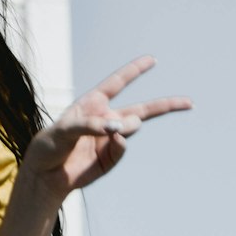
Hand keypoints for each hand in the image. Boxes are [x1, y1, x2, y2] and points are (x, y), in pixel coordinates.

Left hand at [23, 56, 191, 202]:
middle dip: (165, 105)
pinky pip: (123, 147)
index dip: (134, 71)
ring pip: (134, 127)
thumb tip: (118, 128)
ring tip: (115, 129)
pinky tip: (111, 141)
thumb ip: (90, 125)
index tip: (152, 59)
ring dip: (130, 125)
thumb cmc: (49, 145)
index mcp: (92, 103)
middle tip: (189, 102)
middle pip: (141, 109)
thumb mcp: (64, 130)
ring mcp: (111, 138)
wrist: (46, 175)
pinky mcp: (112, 157)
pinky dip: (120, 144)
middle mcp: (106, 118)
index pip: (118, 83)